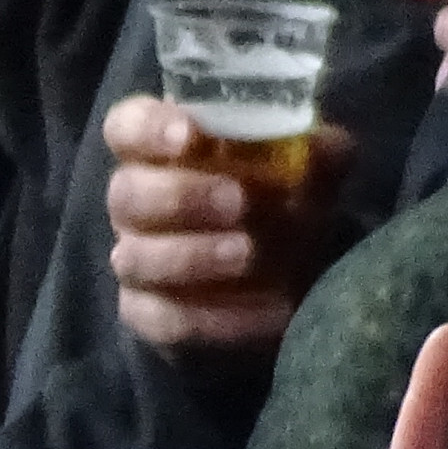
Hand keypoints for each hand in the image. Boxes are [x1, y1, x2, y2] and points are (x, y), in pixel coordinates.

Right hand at [103, 97, 355, 349]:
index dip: (146, 129)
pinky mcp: (148, 316)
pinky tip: (268, 310)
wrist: (281, 284)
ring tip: (247, 253)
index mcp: (161, 153)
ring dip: (191, 255)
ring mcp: (137, 262)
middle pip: (125, 194)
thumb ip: (316, 156)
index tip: (189, 136)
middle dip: (178, 196)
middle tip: (237, 201)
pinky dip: (219, 318)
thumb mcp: (307, 174)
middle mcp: (136, 205)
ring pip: (135, 258)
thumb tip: (322, 148)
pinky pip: (165, 320)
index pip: (127, 128)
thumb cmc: (280, 206)